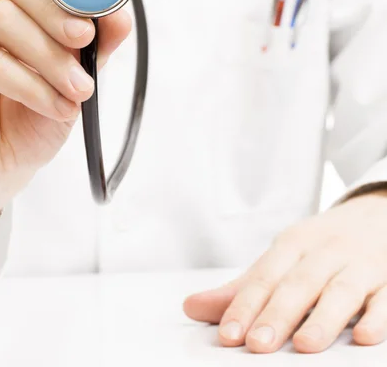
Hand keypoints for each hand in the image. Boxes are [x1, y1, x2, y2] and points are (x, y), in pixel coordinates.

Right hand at [0, 0, 130, 247]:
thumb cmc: (24, 122)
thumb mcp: (72, 80)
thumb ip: (93, 46)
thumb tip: (119, 14)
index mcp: (2, 2)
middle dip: (57, 9)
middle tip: (86, 40)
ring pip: (0, 17)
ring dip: (50, 56)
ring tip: (79, 90)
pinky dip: (32, 85)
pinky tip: (55, 107)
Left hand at [183, 191, 386, 352]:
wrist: (375, 214)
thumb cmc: (320, 245)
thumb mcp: (281, 258)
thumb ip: (241, 288)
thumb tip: (191, 307)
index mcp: (292, 245)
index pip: (264, 277)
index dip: (244, 305)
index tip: (228, 334)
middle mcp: (323, 252)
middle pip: (298, 284)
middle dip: (277, 314)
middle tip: (257, 344)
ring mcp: (359, 264)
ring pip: (341, 291)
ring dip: (323, 318)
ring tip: (305, 346)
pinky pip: (385, 298)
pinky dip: (377, 316)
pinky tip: (365, 336)